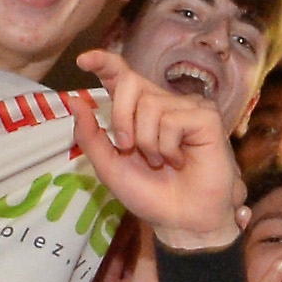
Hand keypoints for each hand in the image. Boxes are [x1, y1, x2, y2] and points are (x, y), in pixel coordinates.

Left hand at [66, 51, 244, 252]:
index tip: (84, 61)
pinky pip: (172, 119)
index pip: (122, 75)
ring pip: (150, 105)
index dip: (104, 61)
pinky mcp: (206, 117)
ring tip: (160, 162)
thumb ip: (90, 136)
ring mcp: (187, 108)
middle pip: (130, 83)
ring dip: (147, 142)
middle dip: (120, 117)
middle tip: (128, 148)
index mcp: (139, 111)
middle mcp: (163, 103)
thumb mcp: (109, 167)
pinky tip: (179, 161)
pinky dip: (168, 146)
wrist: (181, 220)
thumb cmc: (150, 195)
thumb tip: (75, 100)